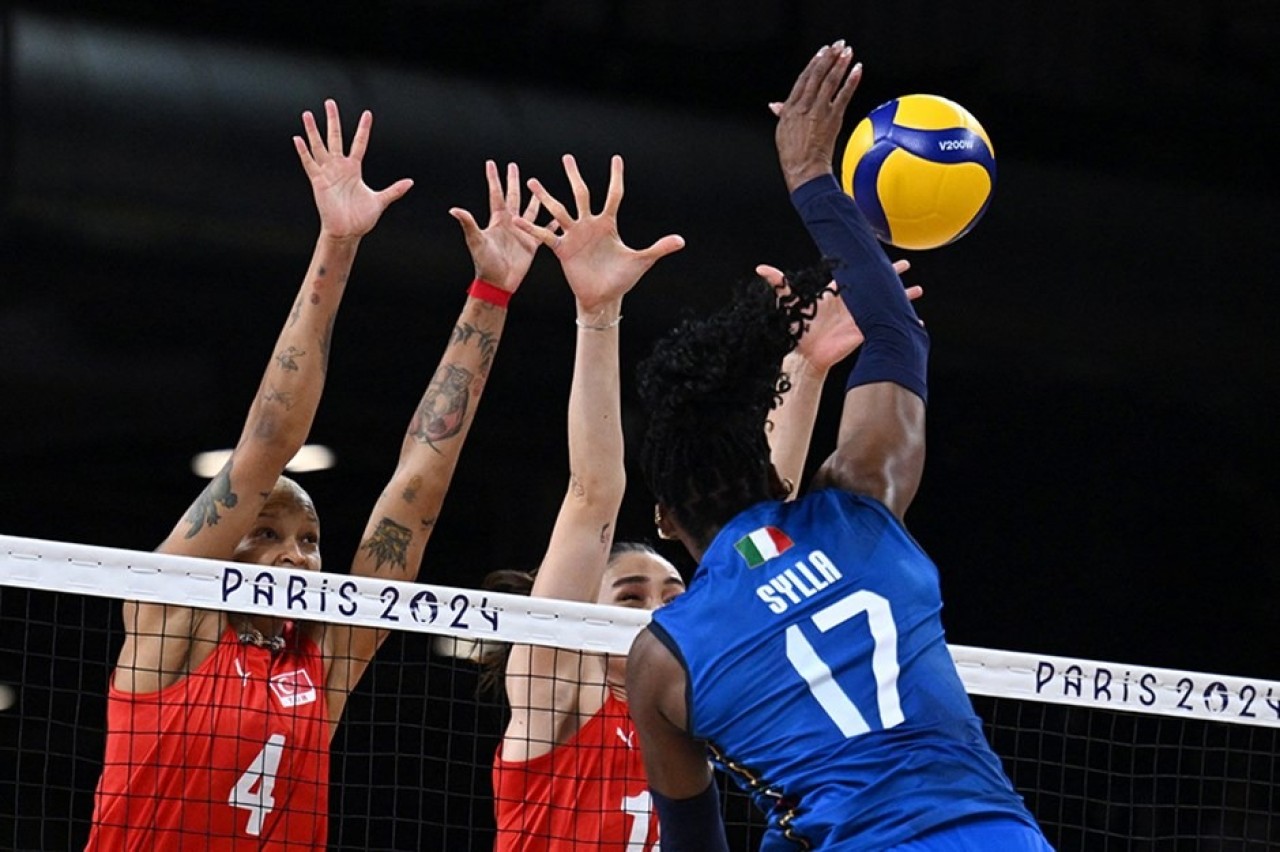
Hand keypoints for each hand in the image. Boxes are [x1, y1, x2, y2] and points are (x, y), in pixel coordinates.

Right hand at [294, 100, 412, 240]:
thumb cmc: (361, 218)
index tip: (367, 113)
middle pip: (335, 137)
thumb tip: (410, 182)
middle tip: (330, 103)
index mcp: (354, 169)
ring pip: (319, 146)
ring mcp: (328, 173)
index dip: (363, 129)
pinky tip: (298, 139)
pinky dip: (304, 152)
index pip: (360, 143)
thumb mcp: (380, 201)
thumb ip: (394, 190)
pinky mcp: (318, 181)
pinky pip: (309, 164)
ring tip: (308, 114)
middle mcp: (340, 167)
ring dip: (313, 131)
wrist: (347, 232)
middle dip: (333, 120)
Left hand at [449, 160, 544, 292]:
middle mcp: (510, 223)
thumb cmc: (485, 263)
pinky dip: (551, 225)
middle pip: (513, 197)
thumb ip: (468, 224)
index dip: (494, 179)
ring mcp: (521, 232)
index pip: (496, 194)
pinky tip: (558, 218)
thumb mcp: (476, 241)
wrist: (498, 283)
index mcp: (497, 220)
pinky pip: (544, 231)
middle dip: (513, 181)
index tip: (491, 163)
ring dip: (534, 199)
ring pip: (530, 210)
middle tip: (514, 166)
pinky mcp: (532, 244)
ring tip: (538, 187)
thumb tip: (453, 209)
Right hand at [516, 154, 684, 312]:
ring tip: (532, 181)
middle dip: (574, 176)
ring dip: (546, 196)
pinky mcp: (563, 250)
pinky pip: (545, 236)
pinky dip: (532, 230)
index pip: (613, 195)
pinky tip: (516, 221)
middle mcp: (589, 225)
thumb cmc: (622, 279)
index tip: (616, 159)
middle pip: (581, 195)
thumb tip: (681, 241)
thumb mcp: (641, 261)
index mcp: (608, 224)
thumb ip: (659, 248)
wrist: (604, 298)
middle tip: (567, 157)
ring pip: (559, 210)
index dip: (616, 177)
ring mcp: (574, 236)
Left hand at [759, 260, 921, 371]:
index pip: (856, 273)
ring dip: (901, 296)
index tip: (876, 254)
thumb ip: (778, 285)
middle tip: (905, 264)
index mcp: (837, 292)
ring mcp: (861, 317)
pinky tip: (915, 321)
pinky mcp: (866, 332)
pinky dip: (901, 322)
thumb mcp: (789, 303)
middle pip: (875, 284)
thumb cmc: (797, 329)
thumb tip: (761, 269)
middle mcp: (852, 302)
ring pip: (885, 302)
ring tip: (918, 290)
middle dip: (890, 275)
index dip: (866, 264)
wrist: (806, 356)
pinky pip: (887, 324)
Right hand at [770, 41, 860, 193]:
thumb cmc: (793, 155)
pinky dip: (851, 81)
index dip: (813, 64)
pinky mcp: (832, 118)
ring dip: (839, 64)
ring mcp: (818, 111)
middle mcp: (804, 106)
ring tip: (847, 51)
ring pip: (829, 81)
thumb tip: (775, 105)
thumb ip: (782, 114)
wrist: (803, 170)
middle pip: (817, 75)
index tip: (821, 52)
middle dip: (828, 57)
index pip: (803, 79)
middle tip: (837, 45)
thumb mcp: (782, 131)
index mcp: (790, 108)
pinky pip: (844, 95)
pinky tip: (857, 69)